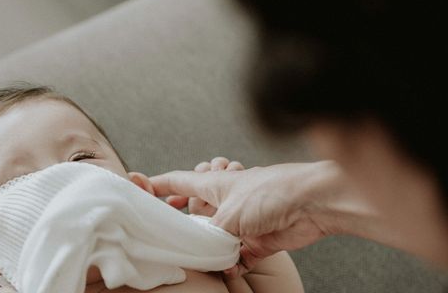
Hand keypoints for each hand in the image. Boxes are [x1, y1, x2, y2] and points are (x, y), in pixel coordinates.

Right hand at [151, 162, 338, 275]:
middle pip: (194, 211)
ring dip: (209, 249)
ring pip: (215, 237)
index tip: (137, 188)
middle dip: (182, 222)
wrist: (311, 204)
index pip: (178, 181)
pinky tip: (230, 269)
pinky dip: (233, 264)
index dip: (156, 185)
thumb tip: (203, 251)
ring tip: (202, 257)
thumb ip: (211, 233)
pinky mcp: (258, 239)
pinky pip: (238, 256)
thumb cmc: (270, 193)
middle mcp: (225, 202)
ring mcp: (242, 221)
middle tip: (168, 232)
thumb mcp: (229, 213)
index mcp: (213, 185)